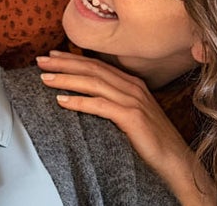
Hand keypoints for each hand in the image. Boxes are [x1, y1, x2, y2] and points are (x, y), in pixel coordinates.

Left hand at [37, 50, 214, 204]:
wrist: (176, 161)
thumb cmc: (152, 141)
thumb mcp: (132, 115)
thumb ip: (114, 103)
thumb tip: (87, 98)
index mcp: (132, 84)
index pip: (97, 65)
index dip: (72, 58)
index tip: (52, 56)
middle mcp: (132, 87)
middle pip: (91, 69)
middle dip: (63, 63)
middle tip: (40, 61)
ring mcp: (133, 100)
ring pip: (93, 83)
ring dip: (66, 79)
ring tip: (45, 78)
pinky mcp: (132, 117)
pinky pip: (100, 105)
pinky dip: (79, 101)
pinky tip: (61, 101)